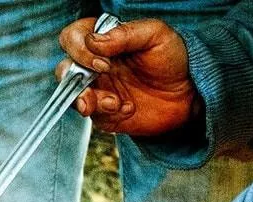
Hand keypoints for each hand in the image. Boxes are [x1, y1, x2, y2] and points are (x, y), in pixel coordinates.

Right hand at [57, 17, 199, 136]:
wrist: (188, 94)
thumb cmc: (172, 59)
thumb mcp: (156, 35)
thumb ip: (126, 33)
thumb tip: (94, 41)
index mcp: (103, 42)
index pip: (73, 38)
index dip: (79, 48)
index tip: (103, 60)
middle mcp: (94, 66)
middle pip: (64, 69)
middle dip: (75, 78)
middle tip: (102, 77)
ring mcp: (97, 91)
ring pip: (73, 97)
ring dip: (87, 101)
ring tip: (114, 102)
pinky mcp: (103, 115)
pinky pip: (93, 117)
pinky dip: (107, 114)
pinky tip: (128, 109)